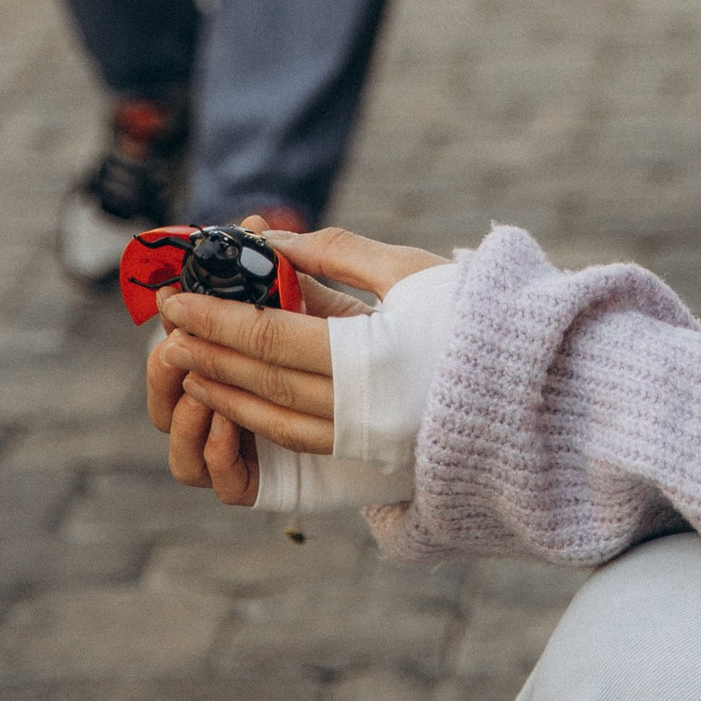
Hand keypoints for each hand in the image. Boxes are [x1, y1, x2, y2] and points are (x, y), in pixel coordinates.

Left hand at [143, 221, 448, 467]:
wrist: (534, 387)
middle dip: (209, 350)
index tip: (178, 297)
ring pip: (273, 417)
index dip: (218, 317)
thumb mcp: (409, 269)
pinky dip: (256, 417)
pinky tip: (232, 396)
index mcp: (372, 356)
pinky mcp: (369, 455)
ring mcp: (366, 439)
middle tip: (167, 325)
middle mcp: (364, 406)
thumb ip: (335, 255)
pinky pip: (297, 438)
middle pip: (262, 377)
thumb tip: (271, 245)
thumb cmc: (474, 314)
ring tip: (187, 362)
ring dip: (224, 389)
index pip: (271, 335)